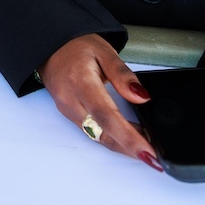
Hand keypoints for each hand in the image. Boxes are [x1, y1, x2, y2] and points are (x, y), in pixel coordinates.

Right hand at [37, 33, 161, 170]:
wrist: (50, 46)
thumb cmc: (75, 46)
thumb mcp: (104, 51)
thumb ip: (123, 75)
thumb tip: (142, 97)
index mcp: (81, 82)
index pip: (106, 116)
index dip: (129, 138)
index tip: (148, 153)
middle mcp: (71, 101)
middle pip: (102, 133)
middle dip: (130, 148)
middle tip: (154, 157)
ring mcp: (68, 111)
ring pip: (98, 137)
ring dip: (122, 145)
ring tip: (146, 147)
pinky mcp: (69, 115)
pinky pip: (93, 132)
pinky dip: (112, 137)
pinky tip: (128, 137)